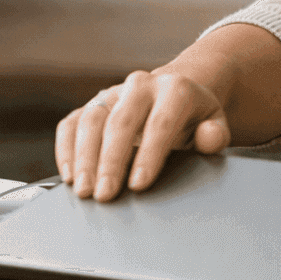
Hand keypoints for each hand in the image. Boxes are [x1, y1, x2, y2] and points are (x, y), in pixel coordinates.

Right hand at [55, 69, 229, 201]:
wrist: (174, 96)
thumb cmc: (194, 120)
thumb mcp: (213, 124)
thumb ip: (215, 134)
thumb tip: (209, 137)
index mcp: (175, 88)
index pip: (160, 122)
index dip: (149, 154)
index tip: (138, 185)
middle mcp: (141, 85)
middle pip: (121, 121)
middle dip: (111, 160)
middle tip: (105, 195)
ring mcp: (113, 93)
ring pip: (92, 120)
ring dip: (84, 157)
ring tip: (84, 191)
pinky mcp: (91, 105)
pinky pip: (71, 123)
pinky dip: (66, 149)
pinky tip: (69, 176)